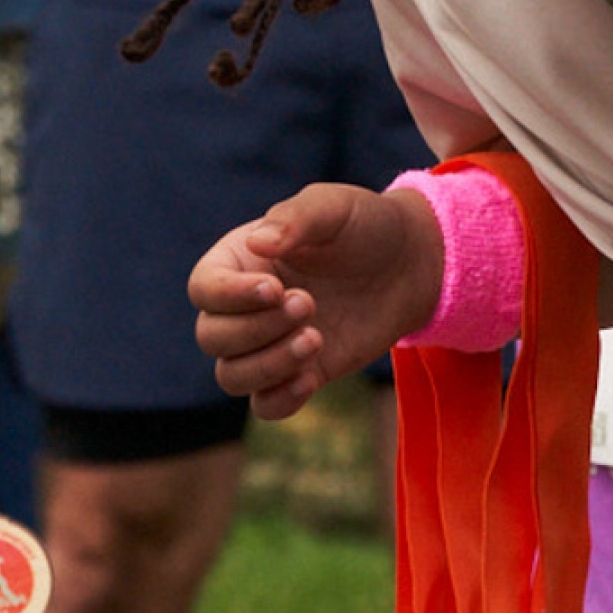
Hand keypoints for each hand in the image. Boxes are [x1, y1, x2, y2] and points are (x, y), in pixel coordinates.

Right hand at [189, 182, 446, 419]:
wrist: (408, 264)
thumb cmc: (363, 226)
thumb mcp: (334, 207)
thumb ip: (297, 218)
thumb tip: (258, 242)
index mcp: (240, 259)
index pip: (204, 287)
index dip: (229, 295)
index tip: (276, 288)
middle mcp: (244, 305)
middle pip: (211, 336)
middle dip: (256, 328)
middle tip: (309, 303)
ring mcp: (268, 343)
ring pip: (231, 376)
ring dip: (267, 365)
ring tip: (316, 339)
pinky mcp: (297, 373)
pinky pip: (265, 405)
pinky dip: (280, 399)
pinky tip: (312, 379)